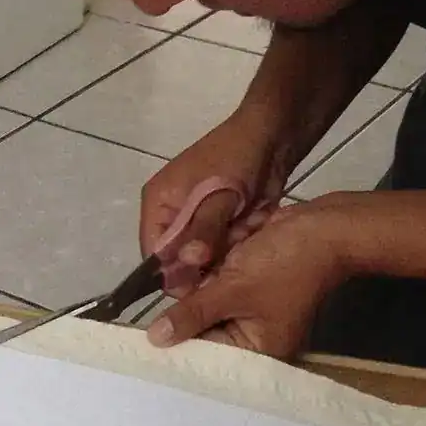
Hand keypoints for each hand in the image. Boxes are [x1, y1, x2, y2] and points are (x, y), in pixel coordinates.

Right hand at [140, 111, 292, 295]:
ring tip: (244, 232)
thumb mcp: (220, 195)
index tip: (201, 288)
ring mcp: (196, 219)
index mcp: (158, 202)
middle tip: (230, 254)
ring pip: (202, 257)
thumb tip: (188, 262)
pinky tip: (250, 231)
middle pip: (177, 259)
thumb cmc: (237, 159)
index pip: (154, 252)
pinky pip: (220, 248)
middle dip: (204, 262)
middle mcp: (170, 214)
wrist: (271, 137)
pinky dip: (235, 245)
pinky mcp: (218, 222)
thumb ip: (204, 229)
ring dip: (224, 252)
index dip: (174, 274)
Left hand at [146, 195, 355, 356]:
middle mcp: (254, 336)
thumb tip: (155, 340)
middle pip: (206, 331)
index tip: (140, 338)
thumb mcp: (233, 289)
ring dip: (198, 286)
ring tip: (177, 279)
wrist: (323, 227)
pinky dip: (211, 273)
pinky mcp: (252, 284)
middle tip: (149, 308)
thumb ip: (193, 313)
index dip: (177, 343)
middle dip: (186, 310)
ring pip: (210, 304)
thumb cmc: (283, 264)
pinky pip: (222, 284)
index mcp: (257, 351)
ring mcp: (253, 308)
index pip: (208, 355)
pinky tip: (197, 262)